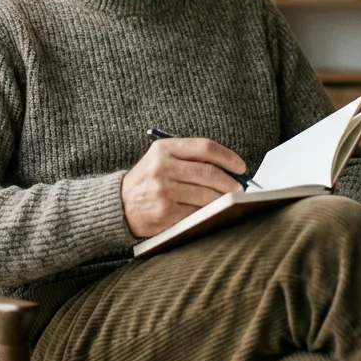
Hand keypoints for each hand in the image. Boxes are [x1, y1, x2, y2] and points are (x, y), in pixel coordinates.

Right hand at [121, 137, 246, 237]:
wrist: (119, 203)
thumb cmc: (148, 179)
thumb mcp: (162, 158)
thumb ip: (190, 158)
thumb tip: (230, 168)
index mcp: (164, 148)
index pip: (205, 148)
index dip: (228, 157)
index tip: (241, 167)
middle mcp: (163, 167)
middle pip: (209, 173)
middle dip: (231, 182)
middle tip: (239, 188)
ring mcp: (163, 190)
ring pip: (206, 195)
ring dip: (224, 199)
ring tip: (230, 201)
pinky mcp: (165, 212)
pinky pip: (197, 212)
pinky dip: (209, 212)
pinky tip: (213, 211)